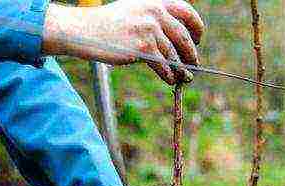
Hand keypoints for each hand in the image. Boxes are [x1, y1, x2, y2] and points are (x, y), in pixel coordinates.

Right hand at [43, 0, 204, 83]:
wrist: (85, 31)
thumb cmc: (107, 25)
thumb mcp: (133, 11)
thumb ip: (153, 18)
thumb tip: (174, 40)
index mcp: (154, 1)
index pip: (185, 11)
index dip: (196, 26)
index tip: (198, 38)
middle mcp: (154, 13)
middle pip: (183, 35)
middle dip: (191, 52)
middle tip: (193, 62)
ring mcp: (149, 29)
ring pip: (173, 53)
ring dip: (180, 67)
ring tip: (182, 76)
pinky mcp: (144, 47)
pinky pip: (163, 65)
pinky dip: (168, 74)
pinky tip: (169, 79)